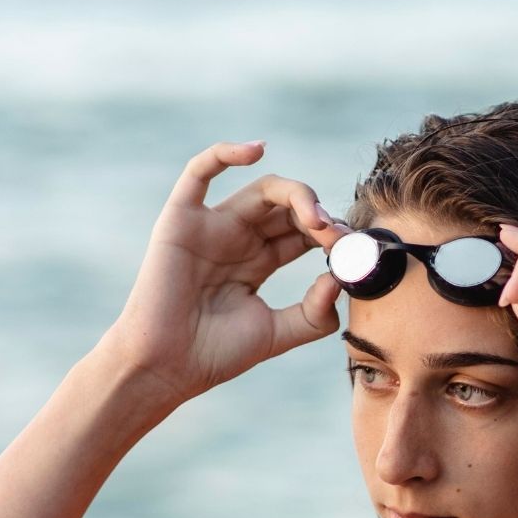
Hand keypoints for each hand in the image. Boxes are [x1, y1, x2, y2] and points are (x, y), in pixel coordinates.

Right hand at [102, 140, 352, 404]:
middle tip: (337, 238)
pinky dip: (225, 153)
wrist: (166, 368)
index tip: (352, 253)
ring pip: (261, 190)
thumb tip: (339, 280)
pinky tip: (256, 150)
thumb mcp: (277, 334)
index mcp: (259, 260)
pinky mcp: (181, 219)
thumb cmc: (214, 354)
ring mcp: (211, 226)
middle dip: (319, 218)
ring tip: (315, 218)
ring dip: (295, 195)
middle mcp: (238, 237)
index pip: (303, 233)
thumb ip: (313, 314)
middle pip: (289, 208)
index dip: (331, 236)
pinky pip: (199, 172)